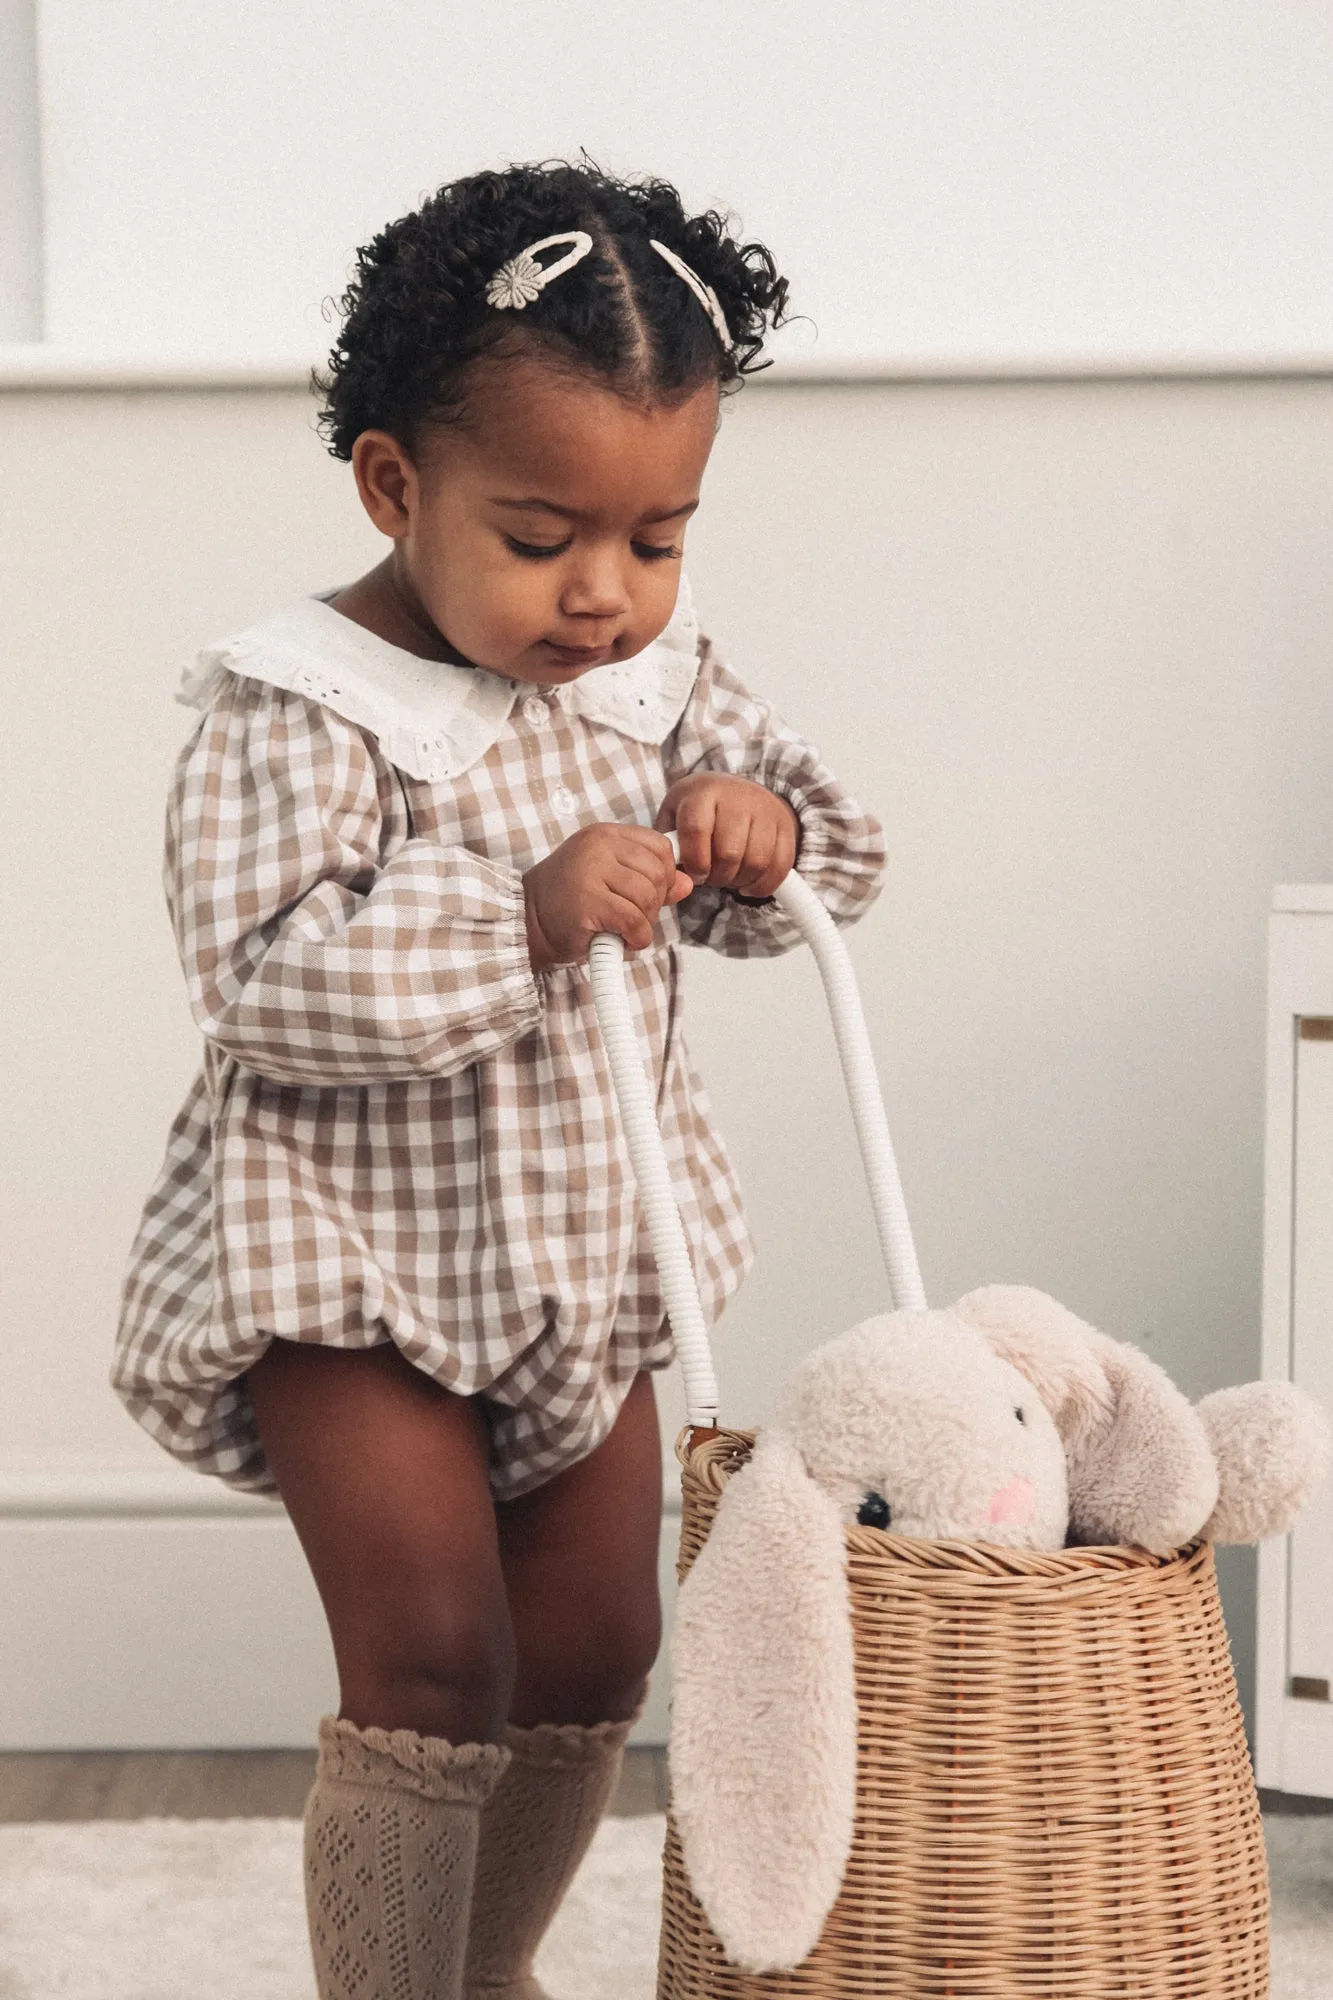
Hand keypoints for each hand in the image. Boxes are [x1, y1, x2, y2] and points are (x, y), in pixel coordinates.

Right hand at [522, 824, 694, 971]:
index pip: (659, 847)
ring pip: (648, 897)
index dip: (665, 875)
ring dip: (644, 922)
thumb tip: (688, 883)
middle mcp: (598, 846)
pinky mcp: (588, 902)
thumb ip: (649, 879)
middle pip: (658, 873)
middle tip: (634, 916)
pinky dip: (637, 938)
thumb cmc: (568, 902)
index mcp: (605, 834)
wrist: (527, 923)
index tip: (649, 894)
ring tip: (625, 929)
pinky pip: (635, 921)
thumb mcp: (610, 881)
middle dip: (655, 902)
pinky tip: (622, 940)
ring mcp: (591, 872)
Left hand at [655, 773, 798, 898]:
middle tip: (713, 878)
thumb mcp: (675, 814)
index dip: (695, 861)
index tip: (696, 874)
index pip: (697, 829)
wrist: (737, 789)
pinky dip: (764, 885)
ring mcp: (765, 809)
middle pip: (729, 852)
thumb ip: (667, 842)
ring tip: (729, 879)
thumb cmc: (699, 809)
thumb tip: (669, 874)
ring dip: (740, 881)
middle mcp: (737, 796)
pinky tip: (749, 886)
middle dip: (718, 877)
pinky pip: (781, 865)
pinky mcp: (785, 825)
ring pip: (757, 862)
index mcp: (703, 792)